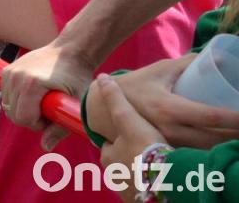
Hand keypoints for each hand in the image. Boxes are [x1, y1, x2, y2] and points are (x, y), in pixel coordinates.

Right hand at [0, 41, 95, 148]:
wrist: (70, 51)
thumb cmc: (76, 75)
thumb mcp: (75, 104)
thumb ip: (60, 128)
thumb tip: (46, 146)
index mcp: (31, 85)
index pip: (22, 118)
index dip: (37, 124)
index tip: (51, 115)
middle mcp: (16, 77)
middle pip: (13, 114)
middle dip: (30, 118)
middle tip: (48, 110)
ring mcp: (10, 72)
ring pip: (8, 106)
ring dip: (23, 109)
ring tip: (41, 101)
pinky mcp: (7, 70)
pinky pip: (6, 95)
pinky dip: (17, 99)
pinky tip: (33, 94)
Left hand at [97, 74, 166, 201]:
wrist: (166, 182)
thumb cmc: (145, 149)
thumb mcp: (128, 118)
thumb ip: (115, 98)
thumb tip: (102, 78)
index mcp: (107, 156)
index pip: (109, 143)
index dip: (122, 136)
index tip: (135, 132)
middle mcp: (114, 175)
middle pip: (122, 160)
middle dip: (132, 153)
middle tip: (150, 146)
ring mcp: (128, 189)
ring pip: (134, 174)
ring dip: (143, 167)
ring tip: (159, 159)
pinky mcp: (144, 198)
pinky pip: (147, 187)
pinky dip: (153, 180)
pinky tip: (164, 174)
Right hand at [98, 55, 238, 148]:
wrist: (105, 107)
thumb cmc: (137, 84)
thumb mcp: (161, 69)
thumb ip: (189, 63)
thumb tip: (221, 57)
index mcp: (168, 107)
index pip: (209, 116)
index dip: (234, 118)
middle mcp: (168, 129)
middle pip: (213, 138)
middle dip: (236, 135)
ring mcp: (166, 143)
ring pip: (205, 151)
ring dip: (226, 145)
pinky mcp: (164, 150)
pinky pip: (193, 155)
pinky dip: (211, 152)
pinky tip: (222, 147)